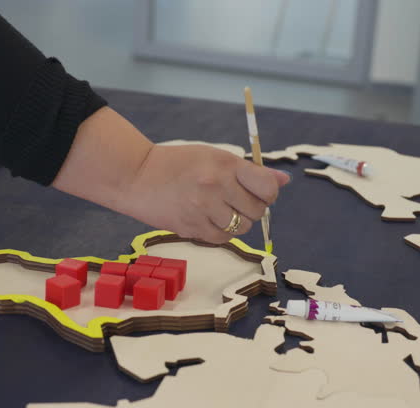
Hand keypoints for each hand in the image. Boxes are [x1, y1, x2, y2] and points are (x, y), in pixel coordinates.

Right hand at [119, 143, 289, 242]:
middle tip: (233, 200)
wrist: (136, 176)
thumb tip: (283, 181)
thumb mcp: (213, 156)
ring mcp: (203, 209)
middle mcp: (216, 186)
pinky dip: (220, 232)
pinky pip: (221, 238)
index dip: (268, 193)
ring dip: (235, 222)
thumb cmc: (177, 164)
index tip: (258, 192)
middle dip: (251, 209)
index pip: (267, 187)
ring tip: (217, 209)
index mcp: (225, 163)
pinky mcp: (191, 227)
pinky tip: (206, 218)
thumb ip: (249, 171)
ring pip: (241, 228)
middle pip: (257, 211)